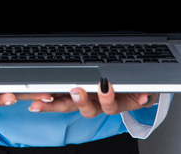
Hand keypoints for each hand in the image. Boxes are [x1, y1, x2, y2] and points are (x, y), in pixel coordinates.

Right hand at [26, 79, 157, 116]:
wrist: (135, 84)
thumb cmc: (106, 78)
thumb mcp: (88, 72)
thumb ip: (72, 71)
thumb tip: (47, 73)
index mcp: (79, 95)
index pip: (60, 101)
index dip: (48, 104)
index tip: (37, 103)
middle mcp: (94, 102)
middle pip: (80, 108)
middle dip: (76, 101)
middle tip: (74, 91)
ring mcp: (113, 104)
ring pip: (105, 108)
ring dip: (105, 99)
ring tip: (105, 87)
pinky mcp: (133, 102)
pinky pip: (137, 102)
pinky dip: (141, 99)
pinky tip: (143, 96)